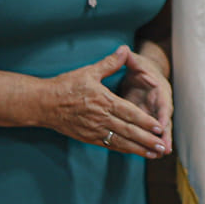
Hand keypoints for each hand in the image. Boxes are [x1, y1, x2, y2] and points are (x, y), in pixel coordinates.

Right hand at [40, 46, 166, 156]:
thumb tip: (124, 49)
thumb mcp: (88, 71)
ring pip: (121, 142)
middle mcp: (100, 118)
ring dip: (139, 149)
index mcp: (103, 101)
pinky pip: (110, 145)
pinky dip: (124, 149)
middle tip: (162, 146)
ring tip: (154, 154)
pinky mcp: (88, 138)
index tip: (159, 127)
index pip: (129, 113)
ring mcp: (94, 130)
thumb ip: (109, 63)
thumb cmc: (65, 86)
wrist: (43, 104)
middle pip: (128, 131)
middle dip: (147, 139)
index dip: (145, 121)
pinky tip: (135, 152)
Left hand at [119, 44, 171, 156]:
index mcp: (159, 90)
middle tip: (165, 149)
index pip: (163, 103)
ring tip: (158, 156)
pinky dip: (147, 142)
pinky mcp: (148, 119)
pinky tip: (146, 154)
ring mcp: (155, 113)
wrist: (147, 72)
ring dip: (157, 142)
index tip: (162, 126)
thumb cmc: (141, 67)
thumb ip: (129, 58)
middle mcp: (160, 103)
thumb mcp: (136, 62)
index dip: (163, 115)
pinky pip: (147, 132)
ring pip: (157, 130)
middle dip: (164, 135)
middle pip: (164, 121)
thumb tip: (123, 49)